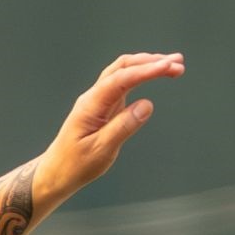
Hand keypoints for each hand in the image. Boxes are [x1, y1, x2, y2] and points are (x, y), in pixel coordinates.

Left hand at [35, 51, 183, 206]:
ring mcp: (98, 100)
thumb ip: (123, 127)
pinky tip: (154, 73)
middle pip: (122, 67)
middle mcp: (94, 97)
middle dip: (150, 61)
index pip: (121, 79)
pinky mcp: (104, 106)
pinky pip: (123, 83)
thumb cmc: (75, 165)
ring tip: (173, 65)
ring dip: (147, 64)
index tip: (168, 66)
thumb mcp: (101, 150)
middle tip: (178, 63)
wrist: (56, 173)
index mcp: (91, 105)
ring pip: (123, 72)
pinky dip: (140, 75)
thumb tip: (147, 105)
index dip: (146, 70)